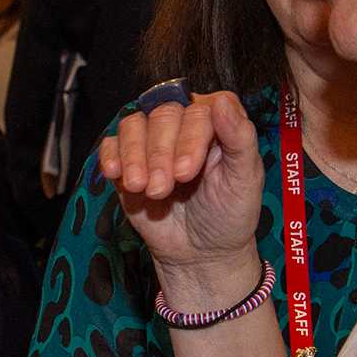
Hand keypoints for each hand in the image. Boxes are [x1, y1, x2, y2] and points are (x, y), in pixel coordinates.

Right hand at [96, 92, 265, 309]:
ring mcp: (153, 142)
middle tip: (164, 189)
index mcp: (216, 125)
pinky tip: (117, 175)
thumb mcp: (245, 181)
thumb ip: (240, 139)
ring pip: (134, 125)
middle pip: (164, 114)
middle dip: (160, 153)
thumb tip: (223, 102)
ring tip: (140, 187)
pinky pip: (111, 143)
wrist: (200, 254)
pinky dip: (111, 156)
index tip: (187, 172)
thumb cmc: (228, 216)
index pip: (200, 109)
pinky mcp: (128, 161)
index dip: (191, 136)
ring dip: (134, 156)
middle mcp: (183, 126)